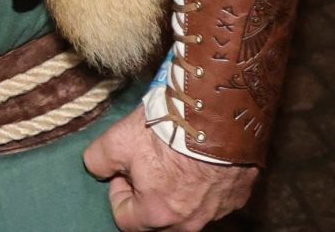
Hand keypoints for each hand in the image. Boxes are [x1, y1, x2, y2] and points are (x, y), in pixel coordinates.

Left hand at [82, 114, 257, 230]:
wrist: (218, 114)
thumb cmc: (166, 130)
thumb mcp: (116, 140)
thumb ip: (97, 161)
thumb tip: (96, 169)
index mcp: (157, 215)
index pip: (124, 219)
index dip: (117, 193)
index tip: (122, 171)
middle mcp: (190, 222)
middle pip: (157, 220)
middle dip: (146, 196)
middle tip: (145, 165)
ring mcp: (217, 210)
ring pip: (188, 211)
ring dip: (176, 192)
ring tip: (173, 160)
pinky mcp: (238, 195)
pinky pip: (214, 198)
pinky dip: (204, 185)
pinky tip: (198, 159)